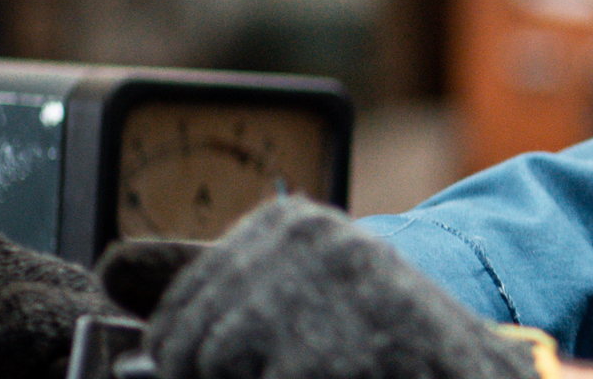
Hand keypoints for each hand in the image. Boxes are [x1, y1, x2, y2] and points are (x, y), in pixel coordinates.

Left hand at [140, 198, 534, 378]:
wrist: (479, 375)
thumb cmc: (374, 339)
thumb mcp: (289, 296)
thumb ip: (204, 284)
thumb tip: (113, 269)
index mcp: (289, 227)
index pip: (176, 319)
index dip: (194, 365)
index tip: (256, 365)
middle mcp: (310, 247)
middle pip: (192, 353)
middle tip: (302, 366)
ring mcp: (336, 296)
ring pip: (219, 373)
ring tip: (329, 370)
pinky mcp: (357, 354)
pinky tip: (347, 376)